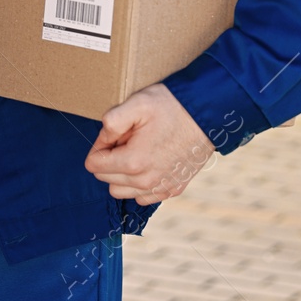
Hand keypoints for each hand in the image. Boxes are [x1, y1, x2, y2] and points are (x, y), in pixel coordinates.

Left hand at [83, 83, 214, 205]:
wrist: (207, 116)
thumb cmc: (171, 107)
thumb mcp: (136, 104)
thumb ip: (111, 122)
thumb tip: (102, 140)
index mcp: (133, 161)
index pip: (93, 164)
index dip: (99, 146)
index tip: (115, 134)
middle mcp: (146, 181)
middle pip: (105, 179)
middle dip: (110, 159)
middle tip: (127, 139)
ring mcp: (161, 188)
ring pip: (122, 191)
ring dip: (121, 174)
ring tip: (137, 151)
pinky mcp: (173, 189)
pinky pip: (143, 196)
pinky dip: (139, 183)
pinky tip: (148, 163)